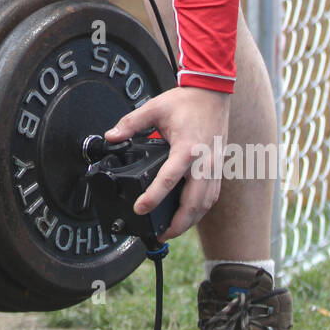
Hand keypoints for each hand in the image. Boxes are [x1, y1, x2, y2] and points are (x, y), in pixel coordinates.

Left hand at [104, 85, 230, 239]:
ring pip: (205, 203)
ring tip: (172, 232)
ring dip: (190, 221)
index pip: (168, 179)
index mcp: (187, 148)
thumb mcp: (154, 108)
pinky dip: (201, 210)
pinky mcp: (218, 168)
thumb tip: (111, 136)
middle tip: (160, 235)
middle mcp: (204, 162)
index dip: (153, 197)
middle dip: (177, 224)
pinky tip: (190, 217)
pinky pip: (212, 196)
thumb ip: (131, 123)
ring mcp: (214, 167)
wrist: (213, 94)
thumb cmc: (186, 102)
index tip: (140, 208)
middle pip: (193, 202)